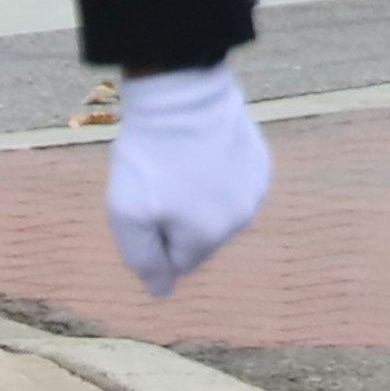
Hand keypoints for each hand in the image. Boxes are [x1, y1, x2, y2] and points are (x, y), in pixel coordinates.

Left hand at [100, 61, 271, 294]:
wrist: (182, 96)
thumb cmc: (149, 157)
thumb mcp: (127, 215)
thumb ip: (144, 261)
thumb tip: (161, 294)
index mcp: (207, 239)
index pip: (177, 264)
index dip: (155, 237)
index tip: (146, 203)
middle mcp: (240, 221)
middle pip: (201, 239)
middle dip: (179, 221)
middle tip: (160, 183)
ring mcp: (256, 190)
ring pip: (220, 213)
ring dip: (201, 200)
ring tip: (182, 165)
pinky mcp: (262, 162)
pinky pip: (235, 185)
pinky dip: (219, 177)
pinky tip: (203, 153)